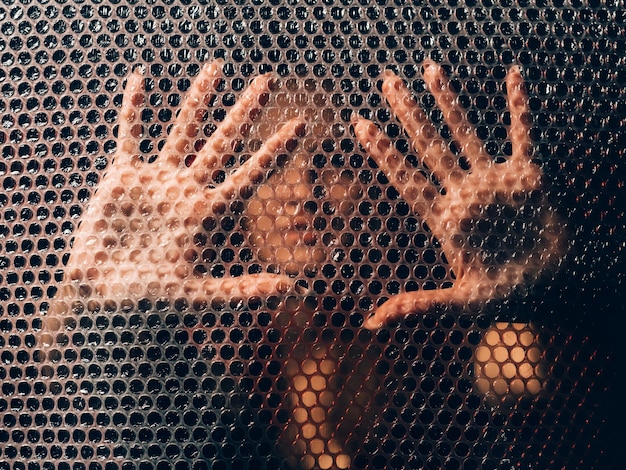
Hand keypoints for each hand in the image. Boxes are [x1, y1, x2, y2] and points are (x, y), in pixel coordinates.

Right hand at [48, 61, 305, 327]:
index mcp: (209, 214)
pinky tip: (141, 81)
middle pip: (223, 144)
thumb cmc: (151, 300)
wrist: (103, 295)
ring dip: (198, 101)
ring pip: (183, 132)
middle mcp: (189, 190)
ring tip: (216, 68)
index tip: (301, 125)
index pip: (250, 175)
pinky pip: (130, 136)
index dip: (274, 151)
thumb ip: (241, 289)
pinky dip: (134, 111)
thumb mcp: (199, 295)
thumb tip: (291, 287)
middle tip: (267, 81)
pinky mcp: (124, 177)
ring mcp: (157, 180)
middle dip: (244, 113)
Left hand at [353, 61, 564, 328]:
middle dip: (406, 114)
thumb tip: (372, 322)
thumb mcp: (461, 303)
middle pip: (427, 146)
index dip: (383, 153)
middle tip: (385, 82)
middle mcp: (462, 193)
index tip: (360, 125)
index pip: (406, 179)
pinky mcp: (525, 177)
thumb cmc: (508, 296)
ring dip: (449, 101)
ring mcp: (492, 182)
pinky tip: (512, 77)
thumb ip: (419, 306)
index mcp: (444, 219)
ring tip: (429, 69)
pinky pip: (521, 135)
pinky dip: (518, 107)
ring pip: (464, 132)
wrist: (552, 286)